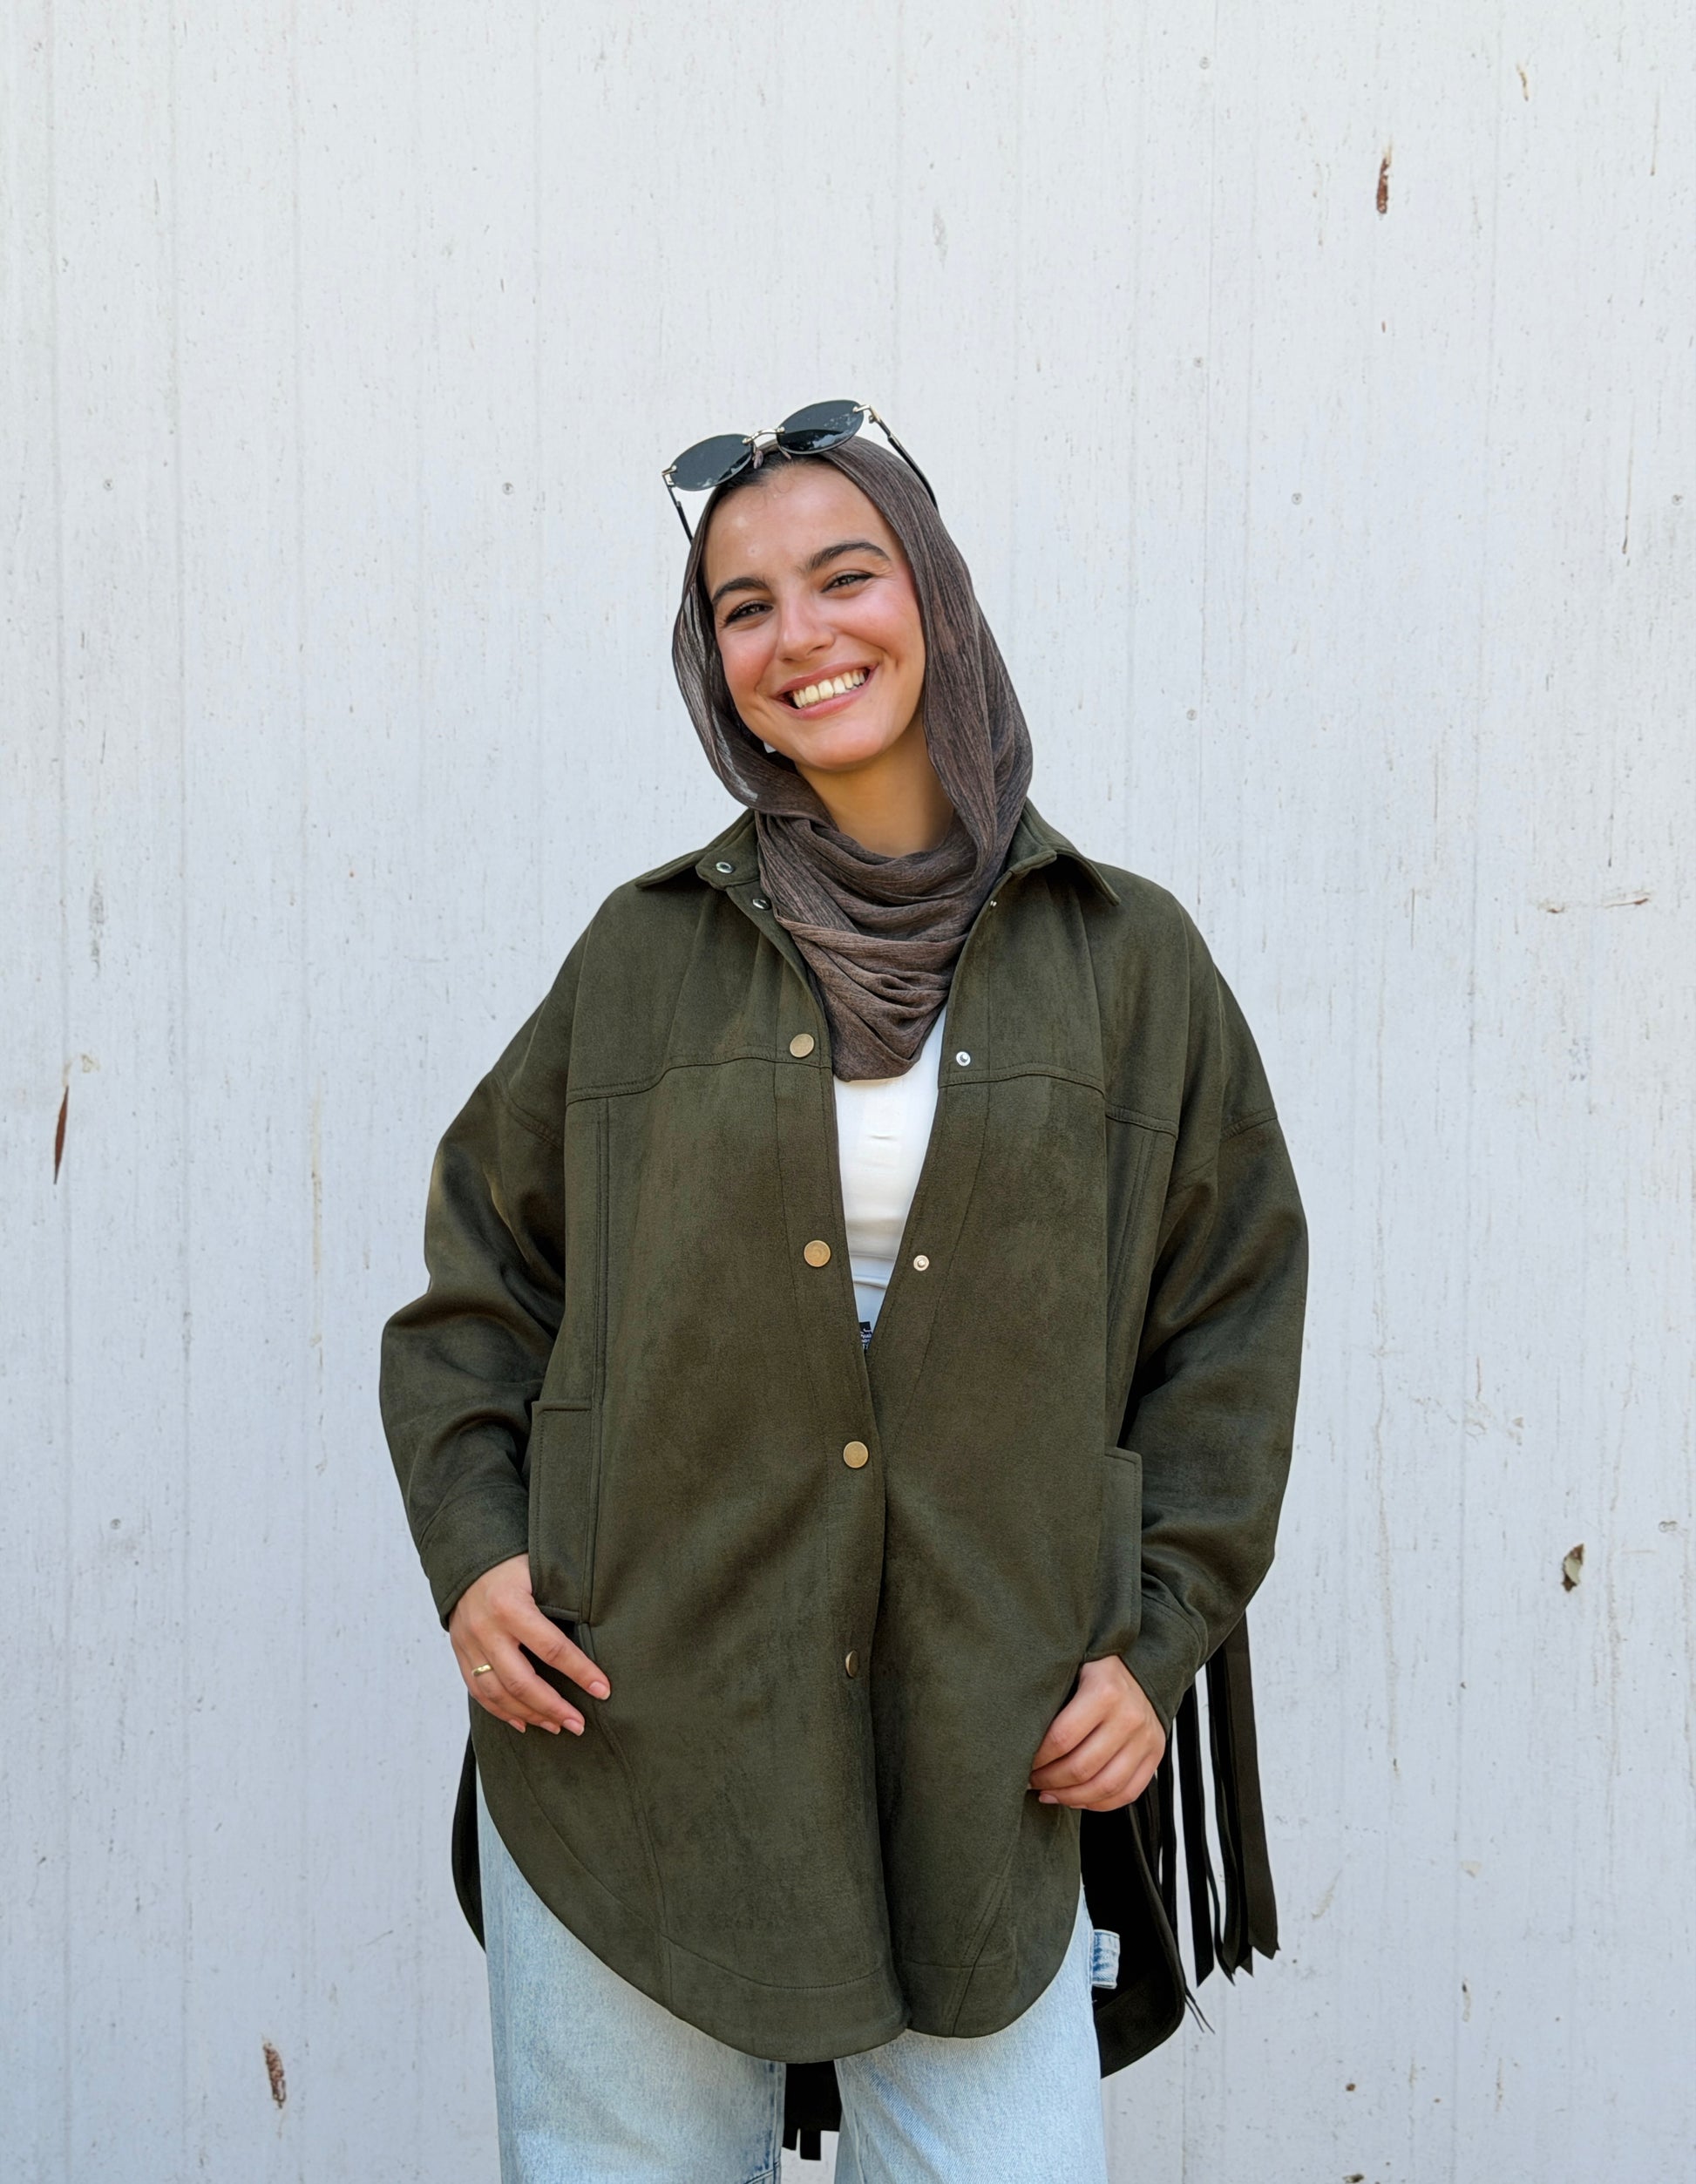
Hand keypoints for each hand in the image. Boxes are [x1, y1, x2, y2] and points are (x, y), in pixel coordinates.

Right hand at [447, 1554, 609, 1735]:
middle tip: (579, 1724)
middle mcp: (486, 1629)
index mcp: (510, 1605)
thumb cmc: (513, 1565)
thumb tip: (600, 1629)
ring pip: (498, 1693)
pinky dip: (501, 1711)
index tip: (603, 1690)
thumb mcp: (540, 1572)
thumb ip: (562, 1600)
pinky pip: (478, 1692)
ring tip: (557, 1727)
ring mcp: (469, 1644)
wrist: (467, 1559)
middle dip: (553, 1707)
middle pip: (521, 1681)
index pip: (552, 1647)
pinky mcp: (460, 1654)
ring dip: (530, 1715)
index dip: (580, 1671)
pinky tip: (523, 1722)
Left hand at [1029, 1656, 1164, 1809]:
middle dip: (1050, 1781)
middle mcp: (1129, 1716)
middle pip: (1082, 1767)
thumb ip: (1052, 1699)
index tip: (1023, 1762)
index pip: (1061, 1739)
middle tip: (1033, 1781)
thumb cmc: (1096, 1670)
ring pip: (1105, 1786)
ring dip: (1071, 1797)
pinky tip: (1078, 1798)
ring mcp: (1146, 1738)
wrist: (1140, 1667)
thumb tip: (1016, 1735)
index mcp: (1104, 1691)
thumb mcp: (1073, 1668)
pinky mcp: (1156, 1754)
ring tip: (1051, 1794)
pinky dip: (1100, 1804)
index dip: (1038, 1759)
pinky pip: (1128, 1793)